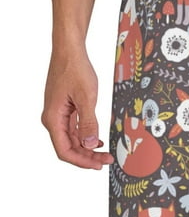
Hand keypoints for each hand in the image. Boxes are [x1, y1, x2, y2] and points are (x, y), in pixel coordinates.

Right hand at [41, 48, 114, 169]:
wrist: (69, 51)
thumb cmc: (75, 70)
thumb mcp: (86, 97)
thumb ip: (88, 122)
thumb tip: (89, 144)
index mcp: (53, 119)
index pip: (65, 150)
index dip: (82, 161)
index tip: (98, 165)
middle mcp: (53, 119)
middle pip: (69, 147)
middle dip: (87, 157)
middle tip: (107, 161)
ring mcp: (58, 114)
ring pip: (72, 139)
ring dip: (87, 148)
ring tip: (105, 153)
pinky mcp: (65, 109)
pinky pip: (74, 129)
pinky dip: (85, 136)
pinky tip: (97, 140)